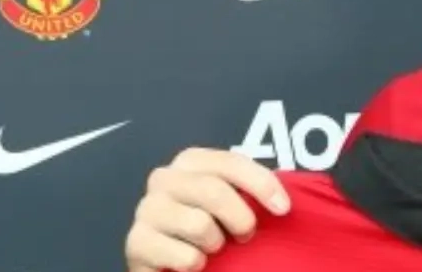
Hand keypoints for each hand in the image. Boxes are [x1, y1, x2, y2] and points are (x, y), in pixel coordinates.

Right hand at [124, 148, 288, 271]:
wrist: (168, 262)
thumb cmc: (208, 228)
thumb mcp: (231, 202)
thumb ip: (248, 189)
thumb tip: (285, 197)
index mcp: (190, 161)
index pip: (231, 163)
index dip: (262, 185)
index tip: (283, 209)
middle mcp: (164, 178)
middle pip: (214, 191)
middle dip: (241, 218)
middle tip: (246, 235)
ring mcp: (146, 209)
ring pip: (199, 224)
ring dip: (216, 243)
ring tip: (213, 248)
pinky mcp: (136, 243)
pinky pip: (184, 255)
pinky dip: (197, 264)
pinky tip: (193, 263)